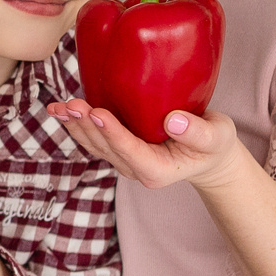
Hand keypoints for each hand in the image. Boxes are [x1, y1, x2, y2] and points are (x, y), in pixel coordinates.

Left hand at [47, 99, 247, 191]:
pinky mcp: (117, 148)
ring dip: (74, 125)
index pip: (130, 150)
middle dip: (87, 126)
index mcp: (156, 170)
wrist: (207, 153)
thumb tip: (173, 121)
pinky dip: (77, 123)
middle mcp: (134, 168)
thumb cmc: (213, 143)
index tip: (98, 113)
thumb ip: (198, 132)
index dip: (113, 133)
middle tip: (72, 104)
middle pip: (105, 148)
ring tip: (58, 106)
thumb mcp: (216, 137)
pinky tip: (62, 108)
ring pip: (94, 144)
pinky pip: (93, 137)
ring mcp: (123, 160)